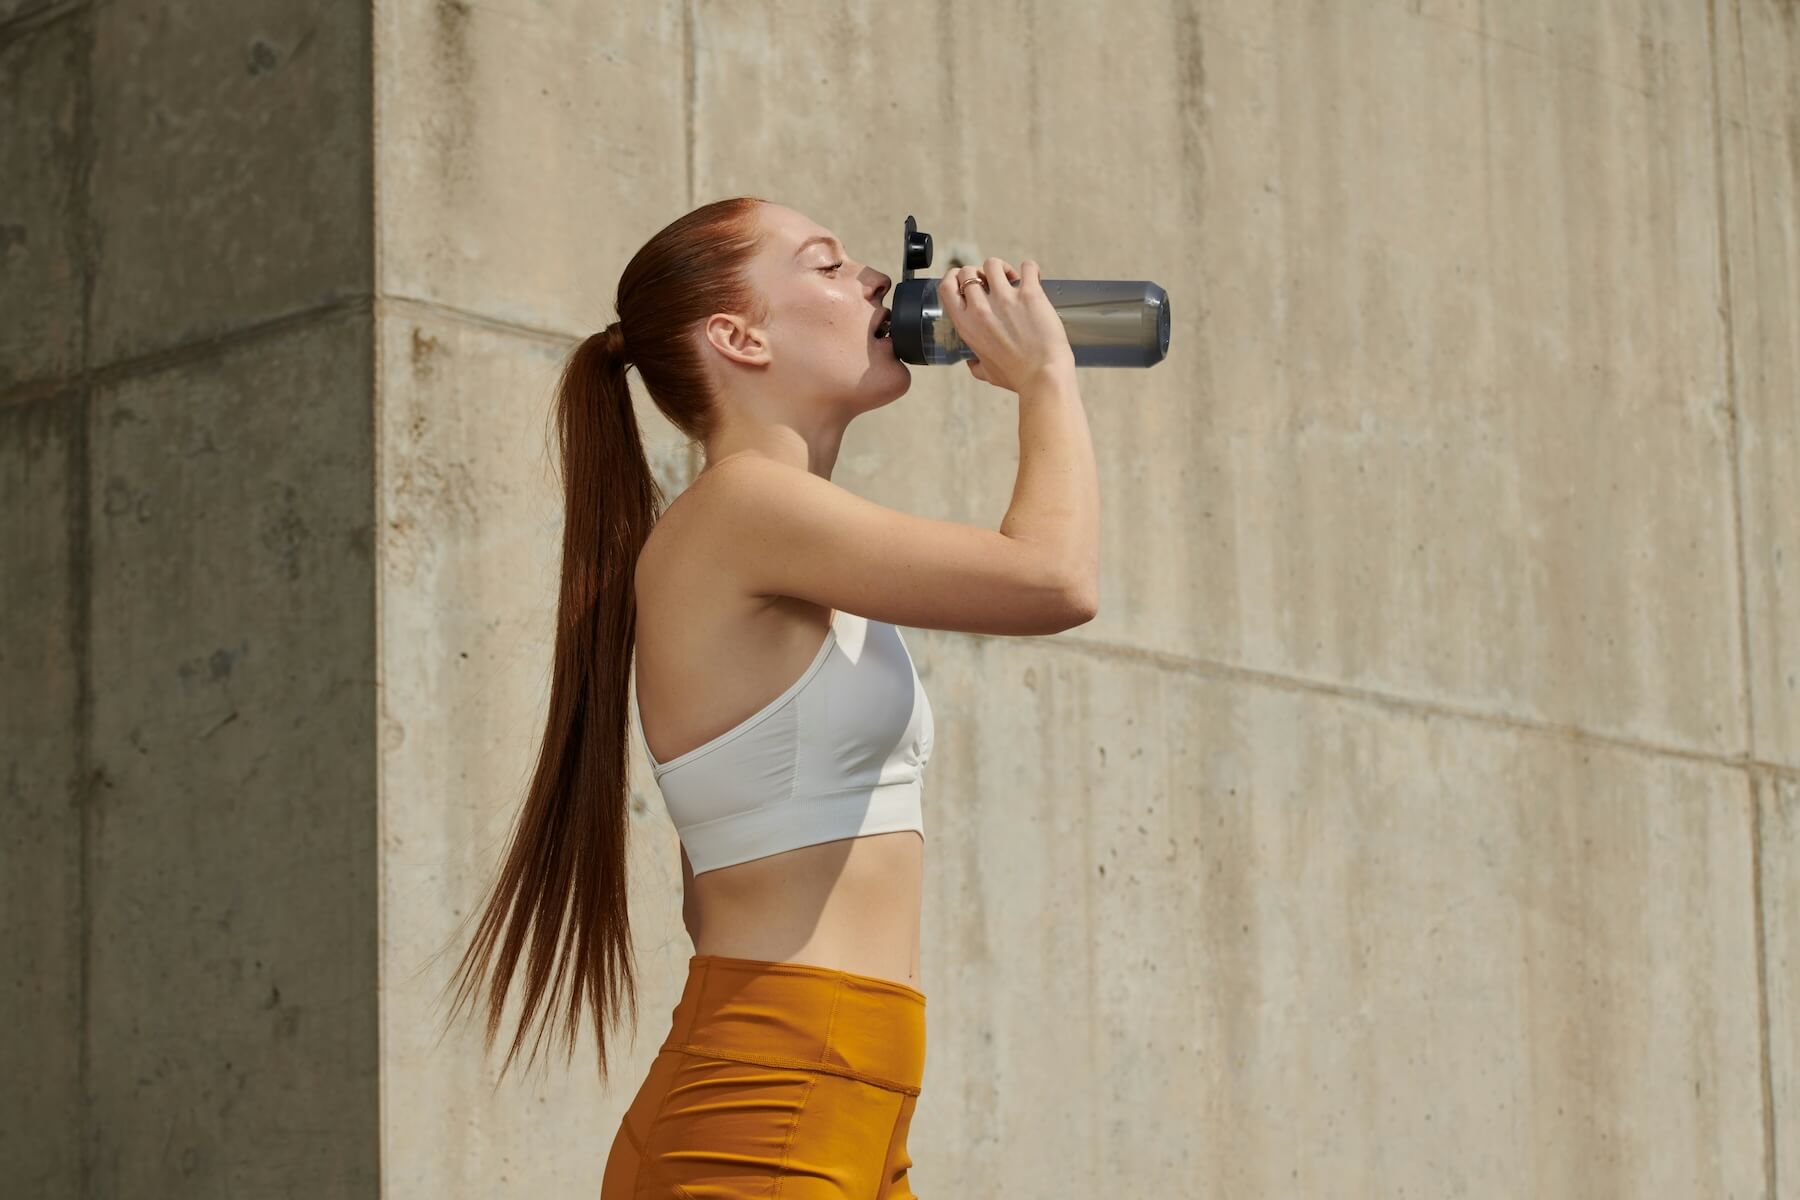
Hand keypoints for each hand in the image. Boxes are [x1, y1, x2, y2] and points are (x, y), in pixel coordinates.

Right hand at [938, 257, 1075, 393]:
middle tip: (991, 282)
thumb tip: (972, 363)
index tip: (961, 277)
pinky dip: (1029, 268)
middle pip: (968, 272)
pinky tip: (1032, 276)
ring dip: (1001, 268)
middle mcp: (981, 308)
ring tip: (1011, 278)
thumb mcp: (987, 373)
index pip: (947, 287)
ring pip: (993, 264)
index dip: (953, 276)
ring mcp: (1005, 298)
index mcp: (966, 325)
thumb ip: (976, 366)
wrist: (1043, 376)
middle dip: (978, 273)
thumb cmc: (1017, 377)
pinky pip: (1027, 267)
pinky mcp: (1029, 294)